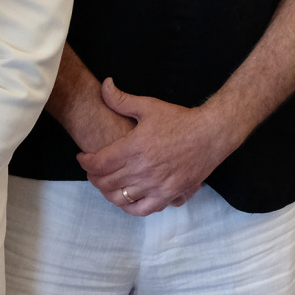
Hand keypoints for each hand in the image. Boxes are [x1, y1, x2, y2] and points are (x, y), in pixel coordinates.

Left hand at [75, 78, 235, 216]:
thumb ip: (121, 99)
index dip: (85, 162)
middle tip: (91, 171)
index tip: (83, 158)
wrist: (211, 134)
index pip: (98, 163)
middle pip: (106, 182)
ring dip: (107, 192)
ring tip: (106, 184)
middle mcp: (143, 170)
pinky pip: (143, 209)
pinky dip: (129, 207)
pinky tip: (126, 199)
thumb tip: (104, 84)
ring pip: (121, 198)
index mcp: (134, 148)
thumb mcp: (148, 105)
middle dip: (93, 177)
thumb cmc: (179, 120)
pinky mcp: (170, 195)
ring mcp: (156, 185)